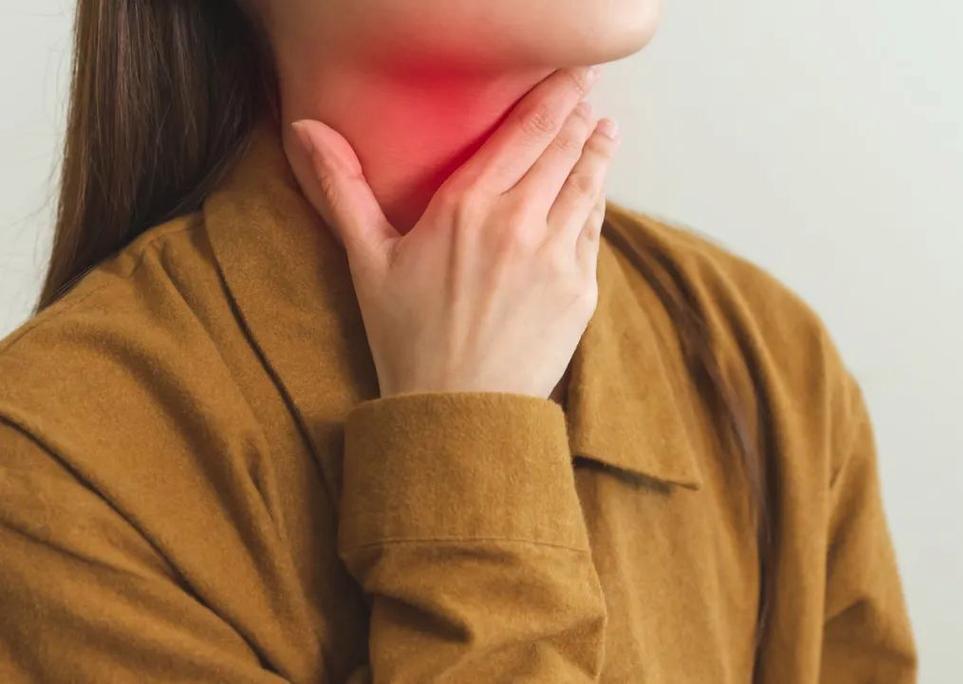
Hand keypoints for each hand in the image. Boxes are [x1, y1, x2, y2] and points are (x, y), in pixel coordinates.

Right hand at [288, 66, 619, 399]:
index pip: (524, 132)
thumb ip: (342, 188)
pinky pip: (593, 232)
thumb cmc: (407, 338)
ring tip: (605, 133)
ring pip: (587, 187)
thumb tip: (305, 129)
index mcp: (467, 206)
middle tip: (590, 94)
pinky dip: (597, 204)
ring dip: (598, 153)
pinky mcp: (581, 290)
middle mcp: (519, 222)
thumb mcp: (367, 261)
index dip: (554, 98)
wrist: (459, 411)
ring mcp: (556, 256)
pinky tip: (596, 192)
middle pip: (562, 151)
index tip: (571, 77)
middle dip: (579, 116)